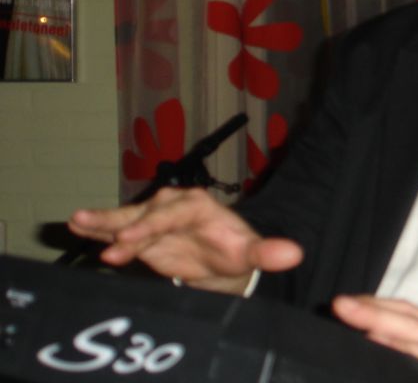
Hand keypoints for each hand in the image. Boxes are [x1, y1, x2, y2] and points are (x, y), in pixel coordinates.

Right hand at [68, 187, 302, 293]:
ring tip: (77, 222)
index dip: (152, 226)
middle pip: (145, 214)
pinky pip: (117, 229)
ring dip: (103, 222)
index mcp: (199, 206)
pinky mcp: (140, 233)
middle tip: (108, 243)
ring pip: (126, 219)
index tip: (132, 237)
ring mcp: (154, 218)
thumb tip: (294, 254)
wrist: (222, 258)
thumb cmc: (236, 251)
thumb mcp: (252, 253)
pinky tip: (77, 226)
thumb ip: (268, 253)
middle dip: (124, 226)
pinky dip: (99, 228)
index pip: (172, 214)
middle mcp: (173, 206)